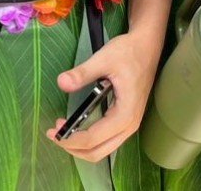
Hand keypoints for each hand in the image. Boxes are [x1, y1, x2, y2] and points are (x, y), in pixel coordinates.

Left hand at [47, 26, 162, 162]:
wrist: (148, 46)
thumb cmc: (128, 52)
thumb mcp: (104, 58)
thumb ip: (82, 73)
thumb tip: (61, 82)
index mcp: (125, 114)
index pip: (93, 138)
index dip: (70, 139)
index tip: (53, 130)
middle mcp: (128, 125)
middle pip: (97, 152)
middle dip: (73, 147)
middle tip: (53, 133)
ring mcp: (129, 125)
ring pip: (102, 150)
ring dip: (80, 146)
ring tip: (62, 130)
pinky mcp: (126, 121)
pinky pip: (106, 141)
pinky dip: (89, 141)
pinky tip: (76, 128)